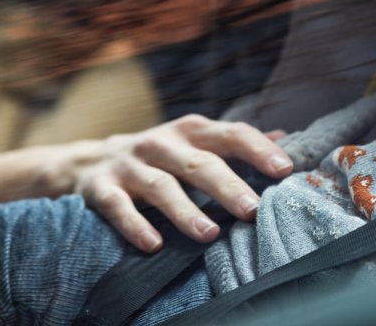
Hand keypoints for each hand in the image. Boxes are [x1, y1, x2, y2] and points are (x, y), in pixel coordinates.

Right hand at [70, 115, 292, 251]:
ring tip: (209, 235)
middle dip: (226, 185)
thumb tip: (286, 137)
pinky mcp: (101, 187)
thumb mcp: (194, 143)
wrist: (89, 162)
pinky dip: (135, 224)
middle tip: (252, 210)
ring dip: (184, 210)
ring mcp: (130, 165)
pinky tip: (154, 244)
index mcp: (190, 131)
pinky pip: (118, 206)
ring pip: (160, 186)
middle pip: (198, 163)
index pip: (230, 134)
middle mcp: (161, 143)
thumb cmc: (160, 157)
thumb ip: (234, 142)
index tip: (284, 170)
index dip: (257, 149)